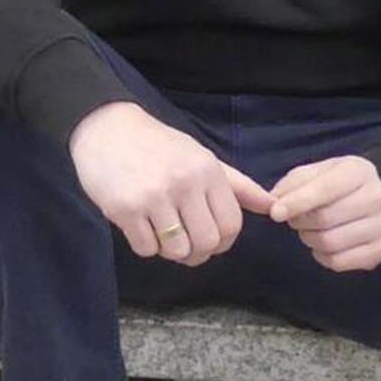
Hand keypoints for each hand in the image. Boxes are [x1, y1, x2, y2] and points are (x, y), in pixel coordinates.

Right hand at [68, 101, 272, 266]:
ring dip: (170, 249)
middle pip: (207, 243)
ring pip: (177, 251)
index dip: (222, 242)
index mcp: (207, 170)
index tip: (208, 238)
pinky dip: (145, 244)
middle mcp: (185, 182)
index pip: (231, 225)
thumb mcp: (201, 157)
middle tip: (184, 241)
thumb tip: (273, 205)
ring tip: (160, 229)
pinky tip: (140, 224)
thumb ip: (237, 185)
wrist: (107, 128)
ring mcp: (154, 196)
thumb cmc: (159, 145)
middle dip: (197, 252)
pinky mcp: (125, 208)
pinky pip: (147, 249)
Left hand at [269, 156, 380, 272]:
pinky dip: (322, 256)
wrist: (368, 197)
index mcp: (360, 170)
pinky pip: (340, 262)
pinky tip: (323, 245)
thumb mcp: (315, 173)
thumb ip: (293, 184)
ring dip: (310, 239)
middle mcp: (378, 197)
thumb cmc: (335, 183)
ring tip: (309, 230)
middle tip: (294, 219)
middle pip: (326, 218)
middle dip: (301, 222)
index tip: (275, 213)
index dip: (298, 202)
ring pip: (331, 243)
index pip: (326, 188)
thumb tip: (274, 204)